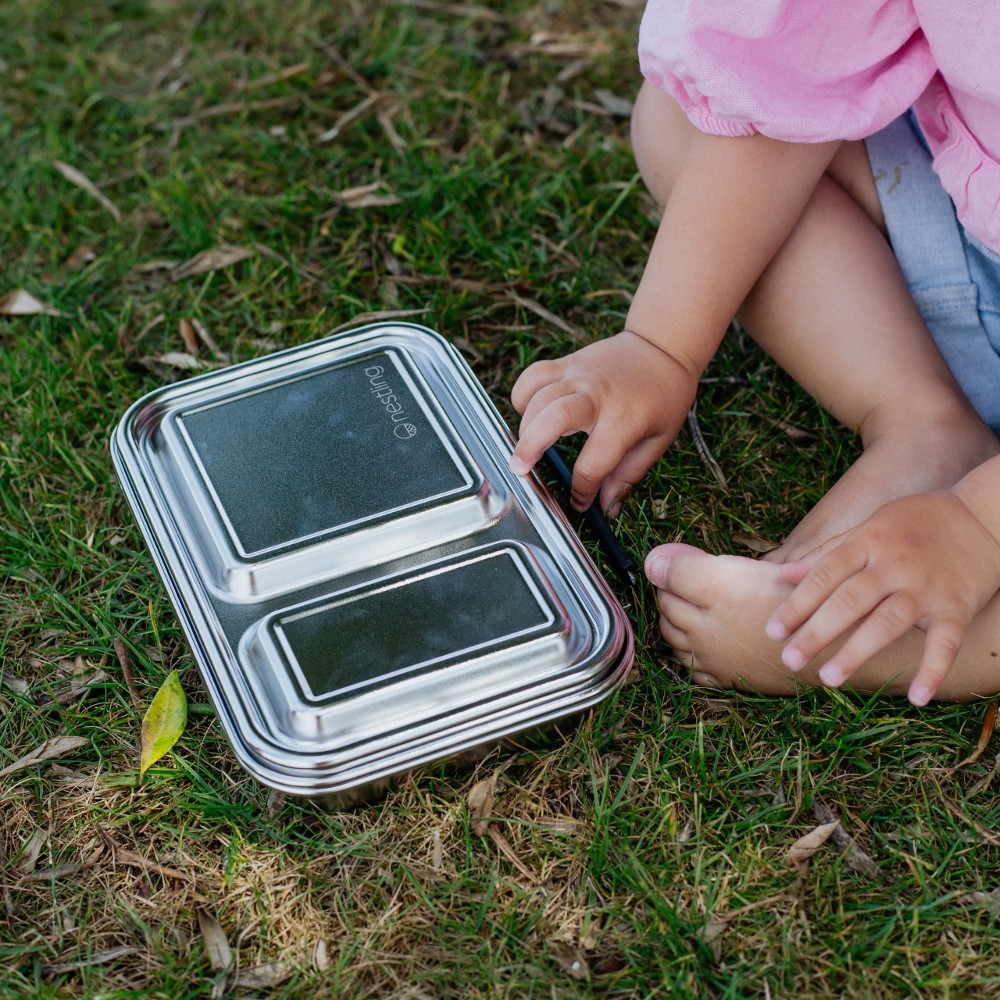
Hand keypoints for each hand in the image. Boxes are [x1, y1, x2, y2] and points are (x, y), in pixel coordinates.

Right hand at [509, 331, 697, 511]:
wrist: (662, 347)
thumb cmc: (664, 396)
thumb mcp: (658, 439)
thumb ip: (629, 474)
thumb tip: (607, 507)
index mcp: (624, 419)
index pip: (594, 463)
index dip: (582, 490)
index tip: (579, 502)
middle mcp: (598, 394)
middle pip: (554, 418)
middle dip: (531, 447)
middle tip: (520, 470)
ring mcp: (579, 374)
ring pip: (538, 397)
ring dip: (525, 427)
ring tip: (526, 450)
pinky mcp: (567, 363)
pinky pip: (533, 376)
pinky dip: (523, 395)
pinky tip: (529, 414)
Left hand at [765, 491, 999, 704]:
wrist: (985, 517)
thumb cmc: (916, 523)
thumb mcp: (870, 526)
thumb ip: (827, 552)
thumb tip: (783, 574)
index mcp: (869, 542)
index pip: (825, 575)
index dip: (797, 603)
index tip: (773, 630)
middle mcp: (894, 564)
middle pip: (849, 601)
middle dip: (816, 632)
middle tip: (789, 659)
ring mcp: (926, 588)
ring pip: (887, 622)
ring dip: (856, 651)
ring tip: (829, 678)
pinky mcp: (956, 608)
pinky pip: (945, 643)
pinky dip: (933, 670)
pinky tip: (916, 698)